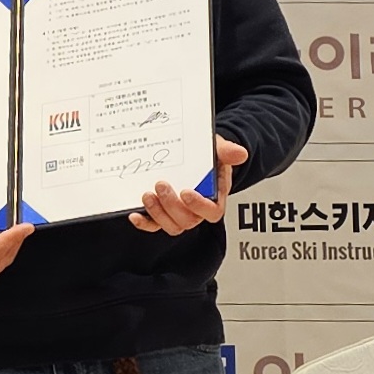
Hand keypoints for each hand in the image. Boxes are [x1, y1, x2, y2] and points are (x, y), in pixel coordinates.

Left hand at [129, 135, 247, 234]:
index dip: (199, 206)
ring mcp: (178, 213)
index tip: (186, 192)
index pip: (212, 211)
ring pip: (171, 225)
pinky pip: (154, 224)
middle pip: (188, 220)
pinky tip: (134, 214)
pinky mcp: (162, 213)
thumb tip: (239, 153)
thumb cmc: (208, 155)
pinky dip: (144, 222)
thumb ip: (226, 151)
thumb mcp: (217, 148)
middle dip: (172, 206)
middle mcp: (196, 209)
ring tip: (146, 195)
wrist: (194, 155)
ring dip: (157, 213)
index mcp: (214, 196)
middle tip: (161, 185)